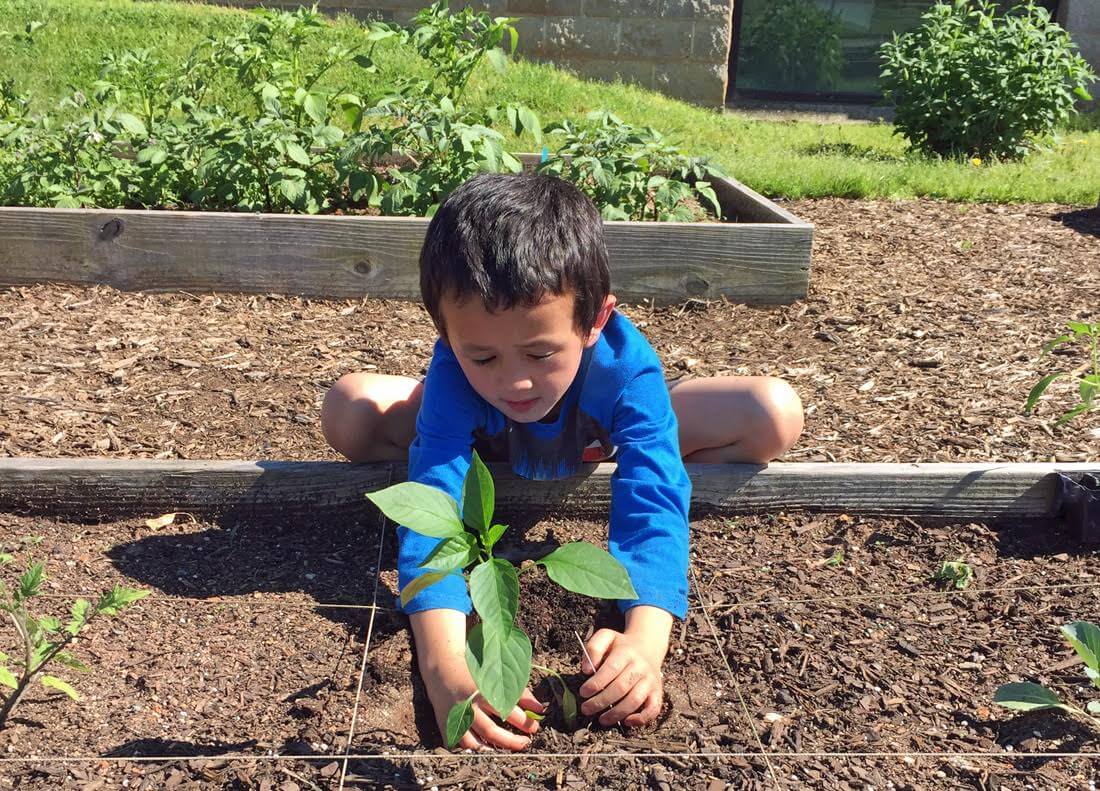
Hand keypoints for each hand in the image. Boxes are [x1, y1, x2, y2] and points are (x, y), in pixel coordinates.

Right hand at [409, 608, 544, 750]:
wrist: (443, 669)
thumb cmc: (475, 672)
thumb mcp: (497, 677)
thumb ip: (519, 692)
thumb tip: (540, 710)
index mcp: (482, 692)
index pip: (508, 711)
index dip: (525, 721)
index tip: (535, 726)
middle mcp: (468, 707)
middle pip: (492, 731)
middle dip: (512, 740)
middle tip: (526, 741)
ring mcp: (456, 718)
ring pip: (475, 743)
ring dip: (493, 748)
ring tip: (507, 747)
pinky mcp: (446, 725)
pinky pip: (461, 744)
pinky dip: (475, 748)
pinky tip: (487, 746)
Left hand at [578, 628, 664, 727]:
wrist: (648, 646)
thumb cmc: (621, 646)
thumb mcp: (606, 638)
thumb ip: (593, 648)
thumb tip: (587, 669)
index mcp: (626, 652)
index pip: (611, 669)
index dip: (596, 683)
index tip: (583, 692)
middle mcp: (640, 666)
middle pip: (621, 687)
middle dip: (601, 701)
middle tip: (586, 709)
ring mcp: (650, 680)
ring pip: (635, 700)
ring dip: (616, 713)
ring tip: (601, 719)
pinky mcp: (657, 692)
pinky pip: (653, 708)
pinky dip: (641, 718)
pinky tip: (626, 722)